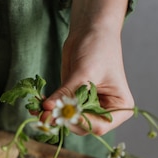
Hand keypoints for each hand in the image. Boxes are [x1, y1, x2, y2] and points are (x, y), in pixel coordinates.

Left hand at [43, 0, 133, 135]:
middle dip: (63, 120)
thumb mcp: (85, 72)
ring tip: (38, 110)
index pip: (99, 126)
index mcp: (119, 107)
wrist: (90, 30)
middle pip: (82, 126)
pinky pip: (60, 111)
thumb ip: (67, 94)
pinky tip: (37, 106)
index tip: (63, 115)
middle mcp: (105, 111)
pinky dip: (49, 109)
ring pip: (68, 120)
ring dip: (52, 116)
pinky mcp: (73, 101)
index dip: (80, 123)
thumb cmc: (98, 47)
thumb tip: (47, 110)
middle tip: (44, 114)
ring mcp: (88, 107)